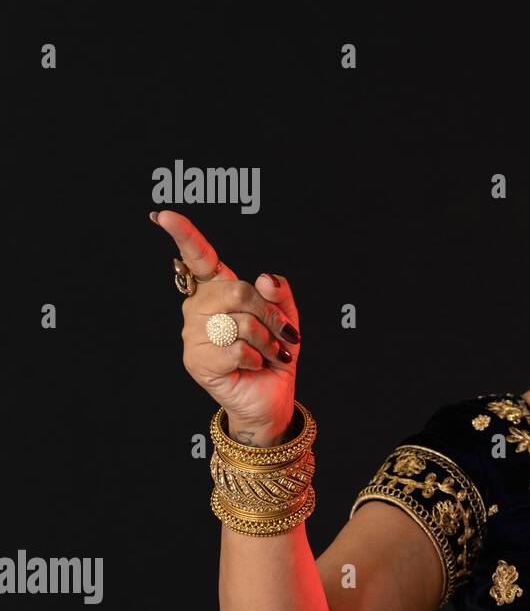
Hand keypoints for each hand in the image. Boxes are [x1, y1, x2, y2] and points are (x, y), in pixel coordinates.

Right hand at [151, 209, 300, 439]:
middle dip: (270, 314)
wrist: (271, 395)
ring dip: (267, 340)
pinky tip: (253, 365)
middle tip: (285, 334)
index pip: (198, 258)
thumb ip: (279, 292)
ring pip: (238, 323)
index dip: (183, 235)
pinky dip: (256, 358)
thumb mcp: (286, 317)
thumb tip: (265, 277)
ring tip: (270, 353)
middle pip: (236, 292)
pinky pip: (235, 348)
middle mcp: (199, 308)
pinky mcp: (196, 361)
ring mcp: (193, 335)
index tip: (162, 215)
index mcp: (218, 290)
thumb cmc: (275, 352)